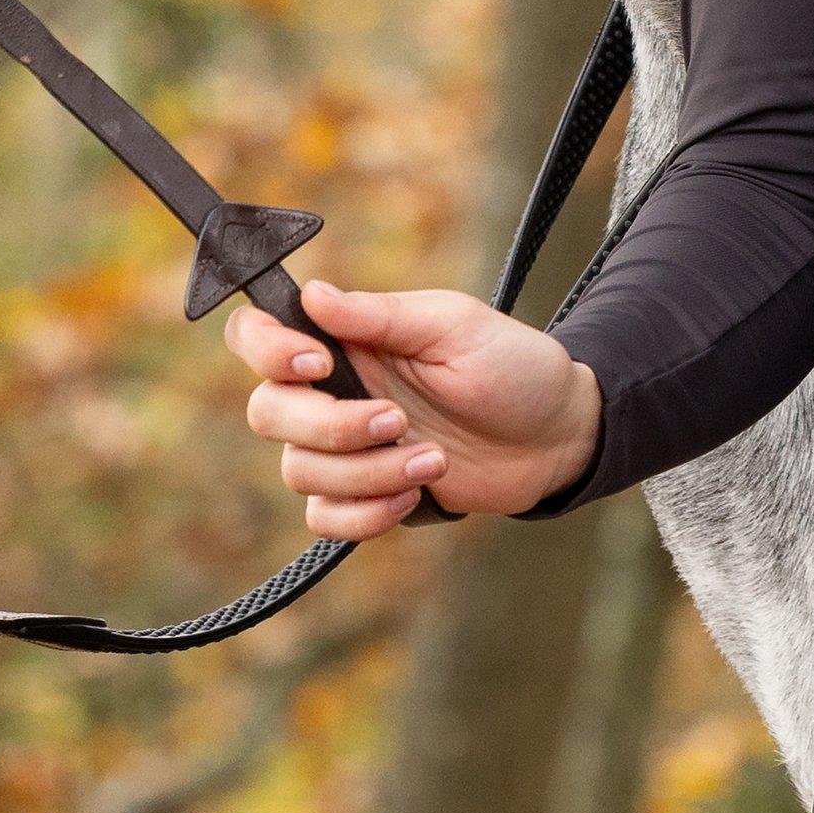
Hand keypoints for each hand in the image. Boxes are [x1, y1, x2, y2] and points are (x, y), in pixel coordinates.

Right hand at [222, 275, 601, 536]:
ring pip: (300, 471)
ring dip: (367, 472)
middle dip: (330, 426)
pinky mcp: (367, 494)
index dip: (267, 350)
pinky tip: (415, 497)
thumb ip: (379, 315)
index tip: (321, 362)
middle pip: (268, 413)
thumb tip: (312, 294)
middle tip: (397, 419)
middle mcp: (334, 391)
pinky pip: (325, 519)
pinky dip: (366, 514)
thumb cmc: (511, 365)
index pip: (256, 336)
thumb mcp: (453, 325)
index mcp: (347, 340)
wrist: (557, 435)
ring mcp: (347, 448)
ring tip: (433, 460)